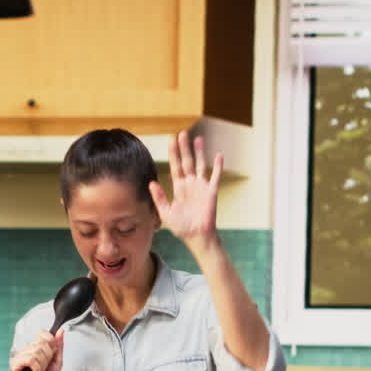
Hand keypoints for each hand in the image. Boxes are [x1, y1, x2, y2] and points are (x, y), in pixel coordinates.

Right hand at [11, 329, 64, 370]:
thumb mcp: (57, 362)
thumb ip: (59, 346)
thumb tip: (61, 330)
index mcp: (36, 348)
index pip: (43, 334)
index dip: (50, 343)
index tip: (52, 355)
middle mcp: (27, 350)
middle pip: (41, 342)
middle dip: (48, 358)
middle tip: (44, 368)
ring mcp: (21, 356)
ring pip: (36, 351)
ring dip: (42, 366)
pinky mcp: (15, 363)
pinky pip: (30, 359)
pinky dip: (36, 369)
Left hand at [150, 130, 223, 251]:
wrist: (196, 237)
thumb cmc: (181, 227)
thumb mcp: (165, 213)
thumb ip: (159, 198)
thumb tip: (152, 183)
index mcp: (178, 187)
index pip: (175, 166)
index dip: (174, 154)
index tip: (171, 141)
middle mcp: (190, 184)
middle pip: (187, 162)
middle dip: (184, 148)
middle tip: (183, 133)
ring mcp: (201, 186)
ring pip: (200, 165)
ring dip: (199, 152)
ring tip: (198, 139)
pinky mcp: (211, 192)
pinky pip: (215, 177)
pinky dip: (218, 166)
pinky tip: (218, 155)